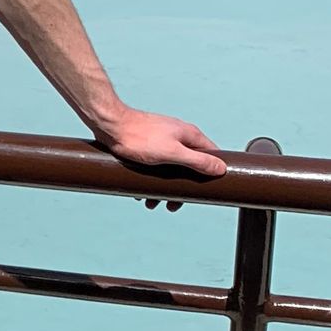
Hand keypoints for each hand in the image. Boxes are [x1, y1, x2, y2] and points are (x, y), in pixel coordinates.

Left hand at [95, 106, 226, 206]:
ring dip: (163, 187)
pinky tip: (140, 190)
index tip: (204, 191)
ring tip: (151, 202)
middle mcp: (178, 136)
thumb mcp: (173, 154)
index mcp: (190, 135)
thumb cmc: (140, 138)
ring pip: (169, 169)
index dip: (211, 173)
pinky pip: (153, 167)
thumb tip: (221, 169)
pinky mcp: (146, 145)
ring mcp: (162, 140)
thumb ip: (198, 161)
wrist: (109, 125)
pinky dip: (149, 180)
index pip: (211, 155)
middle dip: (181, 188)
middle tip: (172, 205)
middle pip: (189, 166)